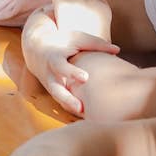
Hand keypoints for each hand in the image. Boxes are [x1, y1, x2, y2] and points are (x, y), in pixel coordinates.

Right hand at [21, 0, 118, 115]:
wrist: (37, 50)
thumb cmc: (62, 43)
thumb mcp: (76, 38)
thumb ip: (95, 44)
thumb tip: (117, 50)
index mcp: (54, 59)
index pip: (61, 67)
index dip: (72, 72)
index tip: (85, 78)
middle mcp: (50, 75)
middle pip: (56, 90)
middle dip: (67, 99)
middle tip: (81, 108)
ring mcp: (51, 86)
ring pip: (59, 100)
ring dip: (71, 109)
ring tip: (86, 116)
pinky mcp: (55, 93)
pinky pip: (64, 103)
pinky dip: (73, 109)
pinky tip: (88, 116)